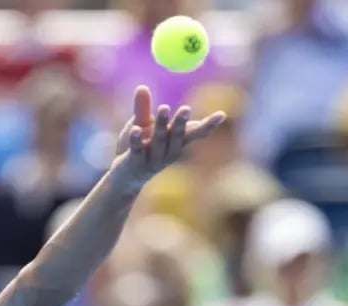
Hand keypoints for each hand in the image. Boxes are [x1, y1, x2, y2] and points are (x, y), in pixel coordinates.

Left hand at [110, 85, 225, 193]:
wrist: (124, 178)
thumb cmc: (139, 148)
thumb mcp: (140, 125)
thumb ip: (142, 108)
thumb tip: (142, 86)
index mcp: (176, 141)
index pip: (194, 132)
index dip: (208, 125)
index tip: (222, 114)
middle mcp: (168, 152)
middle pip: (177, 136)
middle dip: (181, 122)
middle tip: (186, 108)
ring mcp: (153, 160)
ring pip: (159, 141)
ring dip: (161, 125)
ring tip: (164, 108)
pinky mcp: (136, 164)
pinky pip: (137, 150)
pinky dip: (137, 139)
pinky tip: (135, 128)